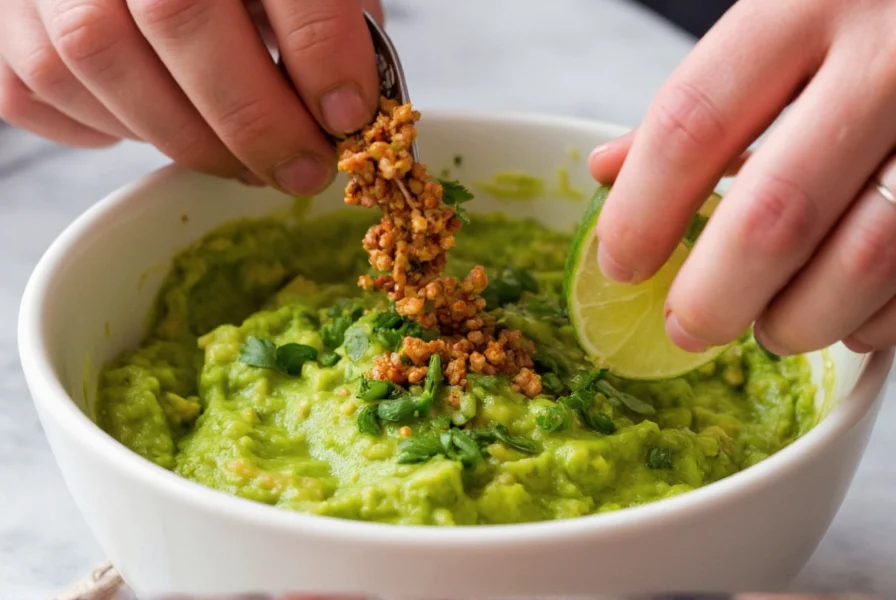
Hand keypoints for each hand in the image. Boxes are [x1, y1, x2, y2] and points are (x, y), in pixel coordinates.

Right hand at [0, 0, 382, 194]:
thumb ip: (326, 12)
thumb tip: (345, 103)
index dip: (320, 52)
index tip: (348, 115)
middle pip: (175, 18)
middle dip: (254, 121)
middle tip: (303, 172)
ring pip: (91, 61)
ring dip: (182, 137)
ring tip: (239, 162)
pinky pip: (34, 91)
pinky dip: (101, 130)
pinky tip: (154, 126)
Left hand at [589, 0, 895, 355]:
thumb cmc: (862, 18)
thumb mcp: (779, 25)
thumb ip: (700, 99)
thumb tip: (610, 170)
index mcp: (805, 7)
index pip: (691, 127)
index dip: (642, 214)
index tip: (621, 264)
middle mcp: (888, 61)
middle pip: (773, 216)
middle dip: (713, 296)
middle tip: (685, 325)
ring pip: (861, 262)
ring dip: (796, 319)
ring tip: (768, 325)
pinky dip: (868, 318)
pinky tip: (841, 311)